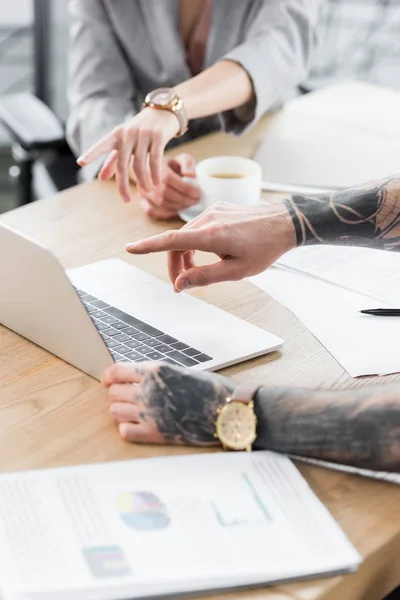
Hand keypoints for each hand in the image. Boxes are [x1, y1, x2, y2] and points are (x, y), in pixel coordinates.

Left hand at [77, 107, 179, 201]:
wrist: (164, 112)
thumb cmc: (141, 130)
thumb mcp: (125, 143)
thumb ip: (113, 160)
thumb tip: (100, 179)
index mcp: (116, 135)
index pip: (101, 145)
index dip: (91, 154)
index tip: (80, 162)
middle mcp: (128, 133)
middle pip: (122, 164)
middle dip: (122, 184)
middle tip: (125, 200)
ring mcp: (143, 134)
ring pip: (140, 164)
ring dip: (143, 182)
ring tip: (148, 192)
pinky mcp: (158, 136)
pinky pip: (156, 160)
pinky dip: (156, 175)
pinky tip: (157, 185)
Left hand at [102, 361, 233, 444]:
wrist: (228, 412)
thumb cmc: (211, 389)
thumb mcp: (182, 372)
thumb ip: (158, 375)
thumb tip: (137, 378)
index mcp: (156, 371)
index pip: (117, 372)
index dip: (109, 376)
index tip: (107, 380)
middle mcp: (148, 391)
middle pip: (113, 393)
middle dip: (118, 394)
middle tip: (128, 396)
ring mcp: (150, 413)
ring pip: (116, 411)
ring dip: (122, 410)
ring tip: (135, 411)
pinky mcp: (155, 433)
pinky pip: (125, 431)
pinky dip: (128, 427)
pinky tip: (138, 425)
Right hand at [126, 202, 295, 290]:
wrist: (286, 223)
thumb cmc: (265, 248)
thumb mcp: (236, 271)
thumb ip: (204, 277)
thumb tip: (180, 284)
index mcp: (211, 235)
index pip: (170, 241)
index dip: (147, 246)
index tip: (130, 248)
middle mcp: (208, 219)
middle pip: (177, 242)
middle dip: (175, 265)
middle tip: (181, 286)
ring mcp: (213, 211)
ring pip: (187, 235)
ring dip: (186, 254)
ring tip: (197, 272)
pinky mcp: (219, 208)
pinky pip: (198, 227)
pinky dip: (196, 243)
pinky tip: (211, 254)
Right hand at [136, 153, 199, 219]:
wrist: (155, 169)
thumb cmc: (171, 166)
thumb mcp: (182, 159)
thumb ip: (188, 164)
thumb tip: (191, 175)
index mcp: (156, 166)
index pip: (169, 178)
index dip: (184, 188)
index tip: (197, 193)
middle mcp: (146, 178)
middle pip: (165, 193)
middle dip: (183, 199)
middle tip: (196, 201)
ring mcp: (142, 190)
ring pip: (160, 202)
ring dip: (177, 206)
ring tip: (188, 205)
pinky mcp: (141, 200)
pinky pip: (150, 211)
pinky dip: (164, 214)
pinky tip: (175, 211)